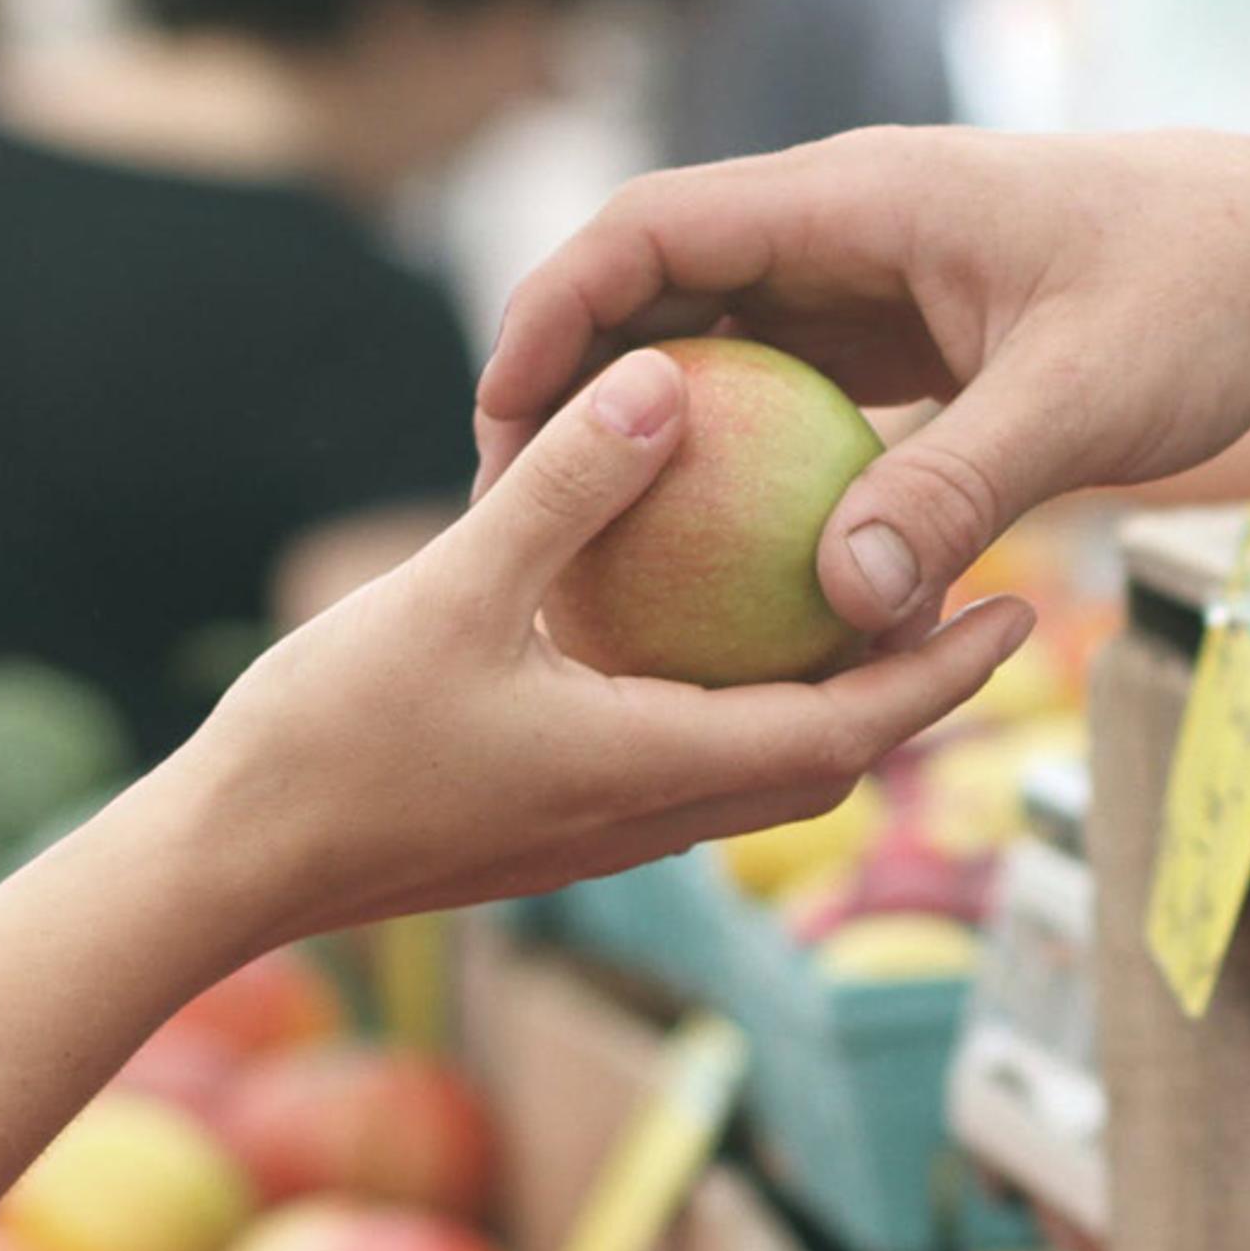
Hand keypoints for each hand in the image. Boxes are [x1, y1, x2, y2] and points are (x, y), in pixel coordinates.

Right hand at [180, 345, 1036, 950]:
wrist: (230, 868)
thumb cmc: (331, 741)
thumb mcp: (451, 590)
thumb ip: (565, 490)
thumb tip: (665, 382)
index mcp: (656, 770)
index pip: (850, 731)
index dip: (943, 674)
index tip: (1020, 611)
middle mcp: (652, 817)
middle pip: (828, 758)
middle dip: (914, 690)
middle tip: (979, 599)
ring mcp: (603, 830)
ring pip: (758, 768)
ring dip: (828, 703)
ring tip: (868, 608)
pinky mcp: (555, 824)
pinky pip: (683, 760)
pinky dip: (733, 704)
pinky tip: (709, 634)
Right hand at [479, 128, 1249, 637]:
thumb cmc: (1203, 298)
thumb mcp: (1084, 403)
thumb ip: (959, 492)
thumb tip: (842, 603)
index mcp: (859, 202)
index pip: (654, 231)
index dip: (556, 316)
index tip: (501, 422)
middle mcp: (847, 231)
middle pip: (663, 290)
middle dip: (577, 389)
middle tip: (516, 513)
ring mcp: (876, 285)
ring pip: (724, 350)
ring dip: (658, 438)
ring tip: (593, 555)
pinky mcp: (911, 342)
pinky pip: (796, 402)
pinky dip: (748, 471)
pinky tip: (724, 573)